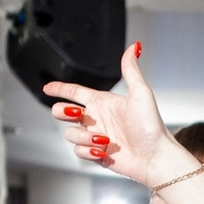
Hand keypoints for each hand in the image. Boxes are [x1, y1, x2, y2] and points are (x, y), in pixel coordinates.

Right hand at [43, 44, 185, 187]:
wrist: (155, 157)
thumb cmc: (151, 127)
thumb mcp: (141, 93)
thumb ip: (131, 70)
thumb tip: (135, 47)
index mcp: (103, 102)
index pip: (75, 92)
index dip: (60, 88)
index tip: (47, 87)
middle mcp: (97, 119)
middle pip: (63, 112)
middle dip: (62, 111)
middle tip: (75, 113)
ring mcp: (96, 137)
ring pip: (70, 133)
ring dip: (83, 136)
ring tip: (103, 140)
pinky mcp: (97, 154)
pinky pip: (79, 151)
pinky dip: (87, 151)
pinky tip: (101, 151)